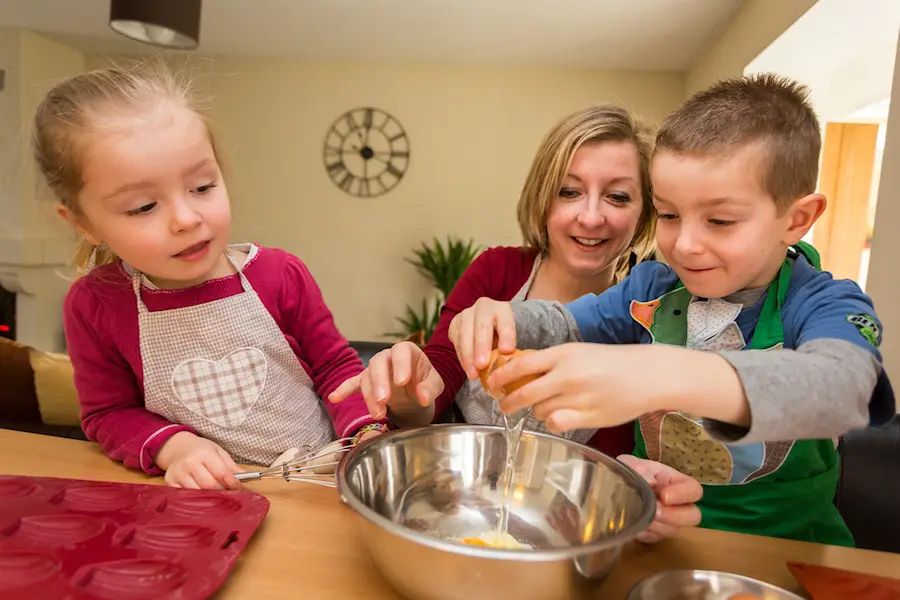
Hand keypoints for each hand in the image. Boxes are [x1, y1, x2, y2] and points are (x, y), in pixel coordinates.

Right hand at [155, 431, 241, 489]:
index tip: (238, 488)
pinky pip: (185, 496)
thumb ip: (232, 466)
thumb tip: (246, 478)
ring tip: (216, 495)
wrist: (178, 448)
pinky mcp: (170, 482)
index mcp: (204, 453)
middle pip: (210, 485)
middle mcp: (189, 463)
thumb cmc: (201, 450)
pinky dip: (195, 498)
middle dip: (222, 491)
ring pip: (198, 493)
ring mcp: (178, 473)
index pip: (221, 472)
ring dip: (209, 497)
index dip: (232, 483)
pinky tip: (201, 496)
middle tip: (228, 493)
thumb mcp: (218, 452)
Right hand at [329, 341, 441, 426]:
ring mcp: (375, 369)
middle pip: (378, 364)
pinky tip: (334, 398)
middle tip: (384, 400)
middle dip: (380, 382)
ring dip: (370, 396)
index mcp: (406, 351)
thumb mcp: (434, 384)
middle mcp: (387, 357)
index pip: (401, 352)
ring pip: (367, 377)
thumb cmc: (425, 382)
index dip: (400, 365)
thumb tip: (422, 397)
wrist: (416, 389)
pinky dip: (344, 390)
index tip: (401, 382)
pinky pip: (353, 383)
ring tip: (378, 414)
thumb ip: (430, 388)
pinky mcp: (366, 381)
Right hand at [447, 297, 516, 379]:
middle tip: (482, 366)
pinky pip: (456, 340)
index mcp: (503, 309)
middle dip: (481, 347)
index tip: (507, 351)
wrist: (490, 328)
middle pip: (482, 327)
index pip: (505, 322)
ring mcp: (467, 314)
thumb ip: (510, 349)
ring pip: (465, 334)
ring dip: (468, 356)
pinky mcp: (455, 323)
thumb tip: (512, 366)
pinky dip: (461, 356)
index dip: (507, 335)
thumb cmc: (504, 337)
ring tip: (473, 374)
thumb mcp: (512, 340)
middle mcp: (483, 307)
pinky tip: (467, 368)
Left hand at [486, 342, 653, 430]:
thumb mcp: (579, 351)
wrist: (648, 375)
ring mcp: (578, 398)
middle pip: (524, 393)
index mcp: (564, 354)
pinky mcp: (589, 417)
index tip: (492, 382)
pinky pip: (556, 424)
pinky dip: (552, 422)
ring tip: (547, 406)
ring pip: (539, 410)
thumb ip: (552, 361)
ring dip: (537, 411)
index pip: (521, 365)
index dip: (502, 376)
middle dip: (509, 402)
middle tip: (503, 407)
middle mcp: (568, 376)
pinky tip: (559, 417)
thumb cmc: (612, 361)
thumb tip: (520, 369)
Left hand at [617, 455, 702, 542]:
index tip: (664, 496)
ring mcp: (666, 521)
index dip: (684, 495)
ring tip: (638, 515)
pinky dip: (644, 533)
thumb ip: (641, 471)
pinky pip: (654, 538)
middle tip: (655, 512)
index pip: (694, 490)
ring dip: (657, 525)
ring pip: (674, 530)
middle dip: (675, 516)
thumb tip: (651, 483)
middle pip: (693, 516)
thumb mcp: (631, 465)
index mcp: (674, 481)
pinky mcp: (653, 534)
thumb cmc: (626, 471)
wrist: (610, 485)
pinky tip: (632, 523)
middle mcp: (676, 503)